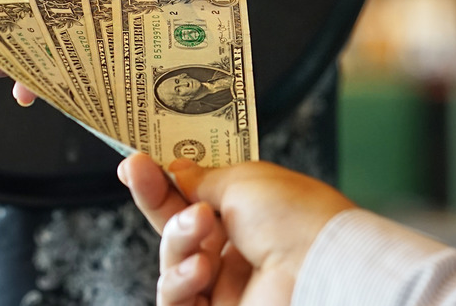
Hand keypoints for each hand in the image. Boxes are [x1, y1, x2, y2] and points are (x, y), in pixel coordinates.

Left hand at [0, 0, 217, 104]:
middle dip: (36, 83)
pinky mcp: (6, 22)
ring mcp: (33, 36)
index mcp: (102, 37)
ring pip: (15, 62)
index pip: (97, 70)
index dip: (87, 88)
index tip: (79, 101)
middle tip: (25, 93)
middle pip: (51, 71)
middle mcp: (66, 45)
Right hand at [117, 153, 355, 305]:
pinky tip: (201, 268)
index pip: (193, 196)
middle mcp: (234, 249)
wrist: (321, 270)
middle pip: (175, 226)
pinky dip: (180, 280)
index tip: (136, 163)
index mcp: (247, 215)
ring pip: (171, 260)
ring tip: (200, 226)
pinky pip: (175, 300)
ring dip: (177, 239)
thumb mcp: (244, 181)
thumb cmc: (296, 219)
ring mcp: (224, 285)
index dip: (163, 181)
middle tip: (135, 170)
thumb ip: (201, 178)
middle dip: (153, 198)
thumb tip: (176, 169)